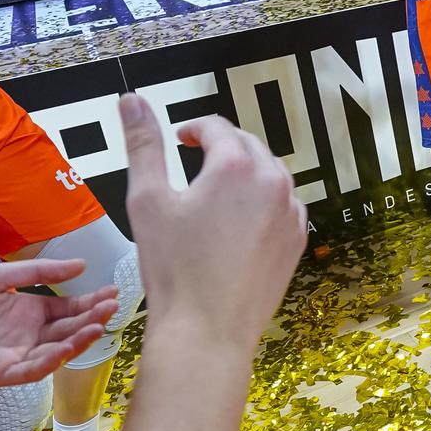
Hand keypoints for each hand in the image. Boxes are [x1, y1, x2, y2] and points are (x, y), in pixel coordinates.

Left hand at [0, 258, 118, 389]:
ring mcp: (16, 355)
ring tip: (97, 326)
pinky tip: (65, 347)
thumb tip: (80, 265)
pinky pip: (31, 370)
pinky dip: (50, 360)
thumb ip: (39, 272)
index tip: (112, 292)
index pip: (69, 309)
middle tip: (111, 307)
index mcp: (28, 311)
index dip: (90, 302)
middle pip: (68, 329)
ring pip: (56, 351)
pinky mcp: (0, 374)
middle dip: (92, 319)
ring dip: (78, 340)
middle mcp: (27, 335)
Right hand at [120, 92, 306, 352]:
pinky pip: (283, 205)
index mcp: (237, 165)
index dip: (194, 128)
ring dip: (245, 172)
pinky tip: (238, 220)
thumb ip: (143, 143)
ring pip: (269, 174)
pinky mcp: (297, 240)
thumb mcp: (147, 199)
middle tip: (195, 158)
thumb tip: (132, 100)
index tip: (181, 139)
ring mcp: (291, 212)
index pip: (217, 127)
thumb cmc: (174, 268)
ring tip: (215, 189)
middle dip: (221, 147)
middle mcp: (273, 182)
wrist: (208, 330)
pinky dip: (262, 202)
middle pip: (247, 146)